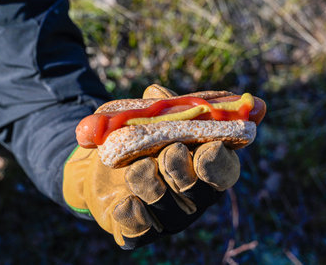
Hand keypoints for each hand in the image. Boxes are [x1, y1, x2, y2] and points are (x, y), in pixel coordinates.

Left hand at [63, 85, 240, 248]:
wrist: (99, 164)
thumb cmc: (136, 136)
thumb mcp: (148, 115)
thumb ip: (158, 105)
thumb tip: (157, 92)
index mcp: (204, 167)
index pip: (225, 170)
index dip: (218, 162)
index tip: (206, 147)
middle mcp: (193, 197)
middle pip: (200, 192)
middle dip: (182, 169)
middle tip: (169, 151)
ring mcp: (169, 218)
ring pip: (170, 210)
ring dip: (152, 184)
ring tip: (135, 167)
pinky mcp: (140, 232)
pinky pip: (141, 230)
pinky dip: (133, 214)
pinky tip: (125, 200)